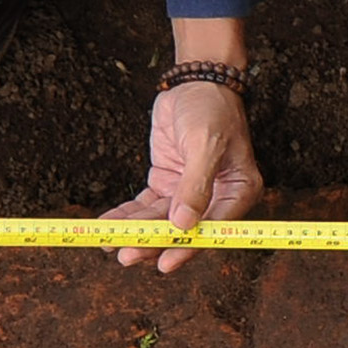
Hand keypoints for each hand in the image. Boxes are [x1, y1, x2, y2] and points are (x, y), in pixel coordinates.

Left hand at [107, 76, 265, 271]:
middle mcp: (216, 198)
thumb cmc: (211, 110)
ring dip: (135, 232)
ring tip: (109, 243)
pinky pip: (145, 206)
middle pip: (181, 230)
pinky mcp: (167, 184)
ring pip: (159, 220)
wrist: (195, 84)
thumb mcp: (206, 144)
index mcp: (238, 192)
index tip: (164, 263)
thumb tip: (183, 225)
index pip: (212, 228)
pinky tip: (108, 224)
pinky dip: (127, 214)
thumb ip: (195, 185)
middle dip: (152, 242)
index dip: (187, 247)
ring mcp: (189, 193)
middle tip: (126, 256)